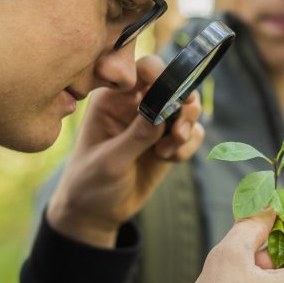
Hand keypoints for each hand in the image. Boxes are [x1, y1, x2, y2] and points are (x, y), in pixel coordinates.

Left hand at [46, 55, 204, 246]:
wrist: (97, 213)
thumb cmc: (90, 183)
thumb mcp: (110, 161)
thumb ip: (136, 136)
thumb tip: (162, 113)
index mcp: (114, 98)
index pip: (144, 70)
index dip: (162, 75)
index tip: (169, 96)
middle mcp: (137, 104)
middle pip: (175, 84)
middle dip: (183, 105)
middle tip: (177, 131)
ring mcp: (155, 122)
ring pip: (188, 108)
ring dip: (185, 129)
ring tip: (168, 150)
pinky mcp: (168, 141)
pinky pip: (193, 134)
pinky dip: (188, 147)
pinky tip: (169, 160)